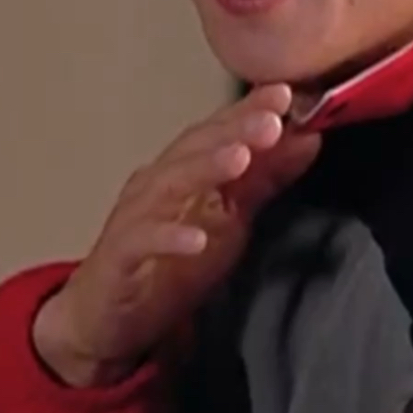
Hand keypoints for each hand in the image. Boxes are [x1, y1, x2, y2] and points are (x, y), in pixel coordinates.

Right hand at [32, 83, 322, 386]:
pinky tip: (195, 239)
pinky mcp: (119, 257)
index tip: (285, 93)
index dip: (250, 111)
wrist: (105, 318)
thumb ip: (263, 180)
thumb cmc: (166, 264)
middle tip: (272, 118)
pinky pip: (142, 242)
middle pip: (194, 149)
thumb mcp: (227, 221)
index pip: (219, 132)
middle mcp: (156, 185)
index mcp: (182, 172)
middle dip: (234, 130)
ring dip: (204, 168)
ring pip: (168, 184)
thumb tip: (306, 139)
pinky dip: (168, 238)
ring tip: (240, 158)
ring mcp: (134, 218)